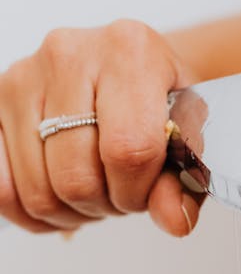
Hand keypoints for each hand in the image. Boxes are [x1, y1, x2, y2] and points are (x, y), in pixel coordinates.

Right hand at [0, 20, 199, 236]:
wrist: (131, 69)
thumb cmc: (160, 100)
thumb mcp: (189, 136)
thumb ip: (185, 182)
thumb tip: (174, 221)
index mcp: (128, 52)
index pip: (127, 151)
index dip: (138, 192)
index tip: (147, 192)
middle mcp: (68, 54)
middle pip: (76, 179)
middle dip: (105, 205)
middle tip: (121, 191)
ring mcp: (23, 77)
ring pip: (38, 192)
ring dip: (72, 211)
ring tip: (95, 188)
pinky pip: (0, 187)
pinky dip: (32, 212)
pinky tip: (60, 198)